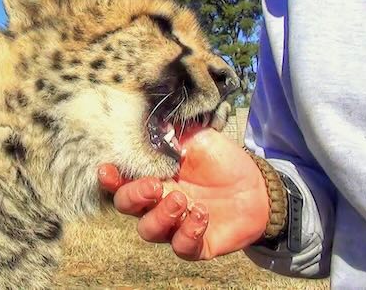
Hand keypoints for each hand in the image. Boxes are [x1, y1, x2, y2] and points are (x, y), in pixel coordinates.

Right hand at [98, 128, 269, 259]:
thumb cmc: (222, 160)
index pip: (121, 180)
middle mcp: (156, 203)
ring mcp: (174, 225)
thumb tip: (150, 118)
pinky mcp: (195, 244)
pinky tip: (202, 214)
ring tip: (182, 199)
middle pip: (127, 206)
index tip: (108, 171)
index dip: (110, 178)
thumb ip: (172, 132)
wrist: (258, 186)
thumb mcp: (198, 137)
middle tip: (155, 186)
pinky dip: (187, 233)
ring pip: (149, 230)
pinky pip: (181, 246)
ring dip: (160, 216)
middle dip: (134, 196)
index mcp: (152, 175)